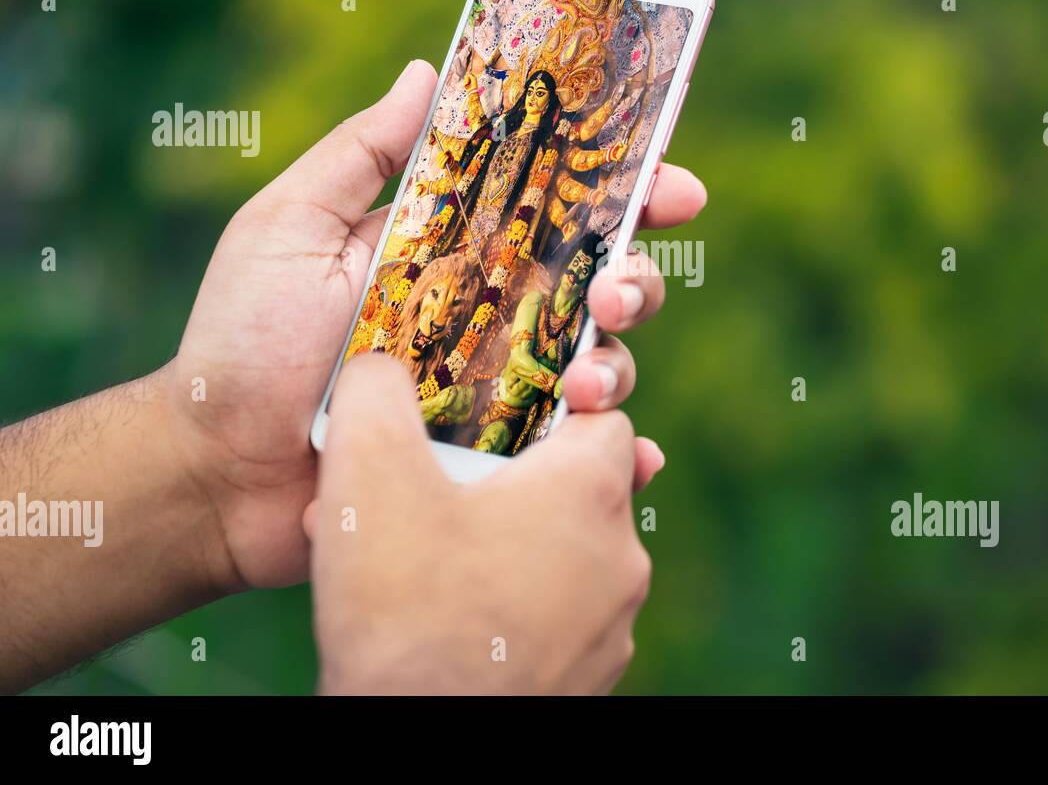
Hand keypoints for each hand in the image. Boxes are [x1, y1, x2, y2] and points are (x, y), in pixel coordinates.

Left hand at [166, 60, 705, 593]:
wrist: (217, 470)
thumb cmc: (242, 341)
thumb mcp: (290, 226)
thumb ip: (360, 154)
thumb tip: (426, 69)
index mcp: (455, 249)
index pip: (553, 207)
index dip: (620, 190)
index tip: (671, 182)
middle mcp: (490, 314)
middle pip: (597, 284)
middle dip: (636, 280)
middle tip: (615, 293)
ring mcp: (497, 389)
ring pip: (598, 365)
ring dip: (618, 366)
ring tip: (586, 384)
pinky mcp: (494, 458)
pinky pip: (571, 455)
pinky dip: (617, 456)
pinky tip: (633, 461)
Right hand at [311, 355, 648, 694]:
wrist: (419, 742)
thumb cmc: (402, 609)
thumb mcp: (367, 474)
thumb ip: (375, 391)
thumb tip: (379, 364)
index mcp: (590, 489)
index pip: (601, 412)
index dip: (548, 404)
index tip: (494, 421)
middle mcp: (621, 555)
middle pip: (579, 485)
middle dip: (513, 480)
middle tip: (445, 491)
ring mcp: (612, 625)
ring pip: (565, 555)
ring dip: (510, 544)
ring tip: (431, 558)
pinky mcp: (591, 677)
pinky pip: (558, 616)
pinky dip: (515, 604)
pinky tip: (449, 614)